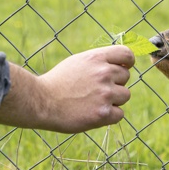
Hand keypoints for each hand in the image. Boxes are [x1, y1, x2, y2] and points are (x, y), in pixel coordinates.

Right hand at [0, 45, 134, 132]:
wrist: (41, 102)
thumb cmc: (58, 82)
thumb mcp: (78, 62)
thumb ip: (99, 62)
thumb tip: (121, 65)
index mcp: (96, 58)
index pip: (127, 54)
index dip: (127, 62)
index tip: (123, 68)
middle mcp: (104, 73)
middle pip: (126, 77)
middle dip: (115, 83)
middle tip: (95, 90)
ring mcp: (105, 94)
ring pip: (125, 96)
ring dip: (114, 100)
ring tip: (94, 101)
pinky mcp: (103, 113)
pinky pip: (119, 114)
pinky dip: (110, 116)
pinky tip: (94, 113)